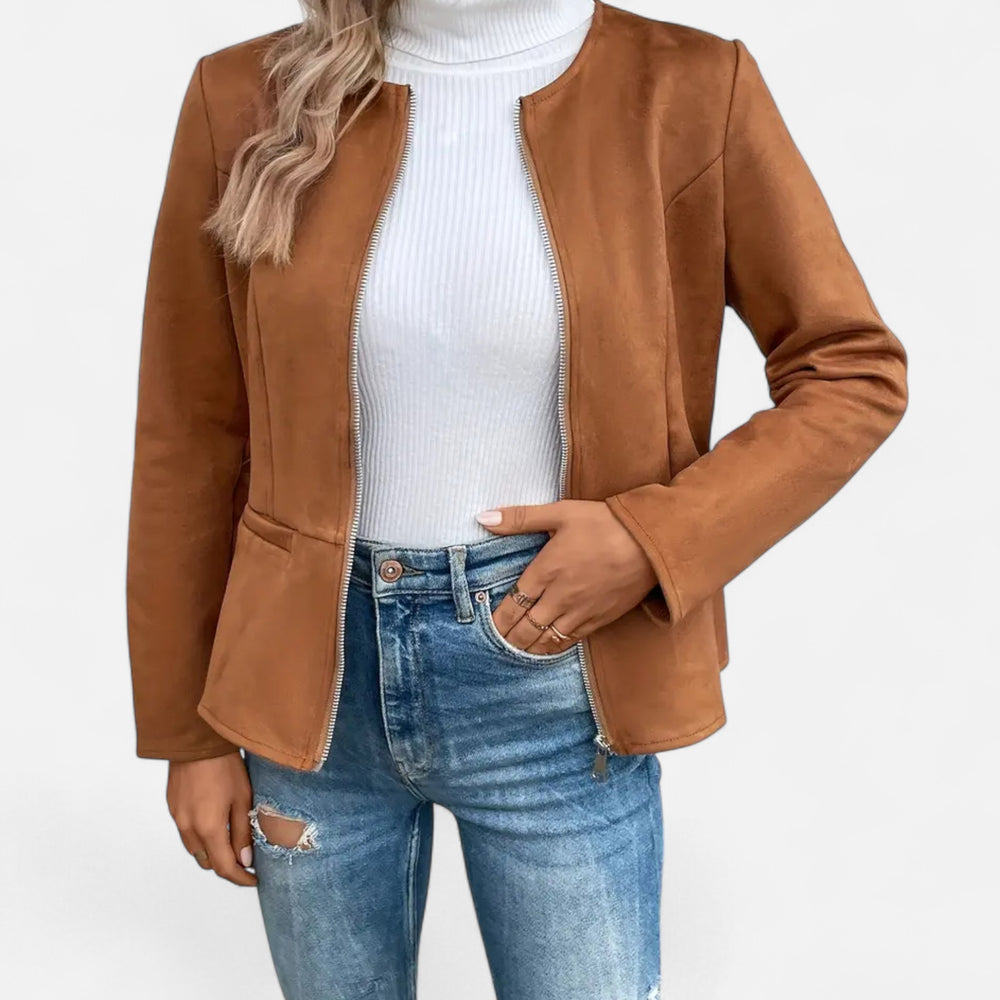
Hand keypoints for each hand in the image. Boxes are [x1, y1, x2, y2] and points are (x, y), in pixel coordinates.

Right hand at [166, 751, 257, 886]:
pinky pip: (186, 833)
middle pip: (207, 862)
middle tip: (246, 858)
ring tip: (232, 840)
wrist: (197, 741)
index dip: (241, 878)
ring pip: (195, 849)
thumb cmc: (224, 765)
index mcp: (208, 828)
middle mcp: (189, 828)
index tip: (254, 879)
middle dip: (227, 865)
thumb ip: (243, 832)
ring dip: (212, 852)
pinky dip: (201, 837)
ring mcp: (177, 818)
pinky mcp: (173, 808)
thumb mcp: (243, 798)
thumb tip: (245, 859)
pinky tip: (215, 823)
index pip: (224, 867)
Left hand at [474, 499, 659, 654]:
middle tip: (496, 644)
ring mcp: (580, 612)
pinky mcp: (600, 620)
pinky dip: (553, 648)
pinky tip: (546, 649)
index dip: (497, 619)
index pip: (513, 604)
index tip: (487, 626)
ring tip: (515, 651)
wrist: (652, 542)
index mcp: (546, 570)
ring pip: (546, 640)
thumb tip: (483, 518)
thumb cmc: (605, 523)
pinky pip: (570, 641)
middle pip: (526, 628)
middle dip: (508, 638)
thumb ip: (519, 518)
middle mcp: (560, 597)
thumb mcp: (560, 512)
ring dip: (528, 647)